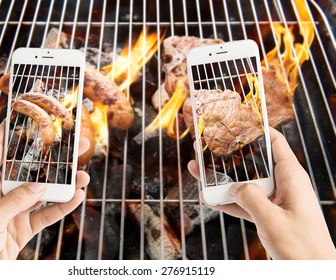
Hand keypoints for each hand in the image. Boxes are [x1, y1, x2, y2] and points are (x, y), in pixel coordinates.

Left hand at [0, 121, 89, 258]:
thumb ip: (15, 202)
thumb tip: (40, 186)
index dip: (12, 130)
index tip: (30, 114)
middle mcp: (1, 192)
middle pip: (31, 167)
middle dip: (53, 155)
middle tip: (75, 143)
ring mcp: (15, 209)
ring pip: (44, 190)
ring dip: (64, 182)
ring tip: (83, 175)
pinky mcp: (24, 226)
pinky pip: (47, 213)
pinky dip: (63, 206)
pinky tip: (76, 197)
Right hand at [188, 128, 335, 259]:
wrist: (312, 273)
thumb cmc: (303, 248)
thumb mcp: (273, 220)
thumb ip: (250, 199)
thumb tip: (234, 187)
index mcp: (291, 177)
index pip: (274, 142)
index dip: (256, 129)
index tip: (235, 120)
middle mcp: (282, 185)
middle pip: (252, 162)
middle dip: (229, 155)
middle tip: (207, 146)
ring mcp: (274, 200)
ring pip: (244, 183)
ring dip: (221, 179)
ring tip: (199, 170)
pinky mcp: (267, 215)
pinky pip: (244, 203)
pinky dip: (227, 200)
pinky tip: (209, 197)